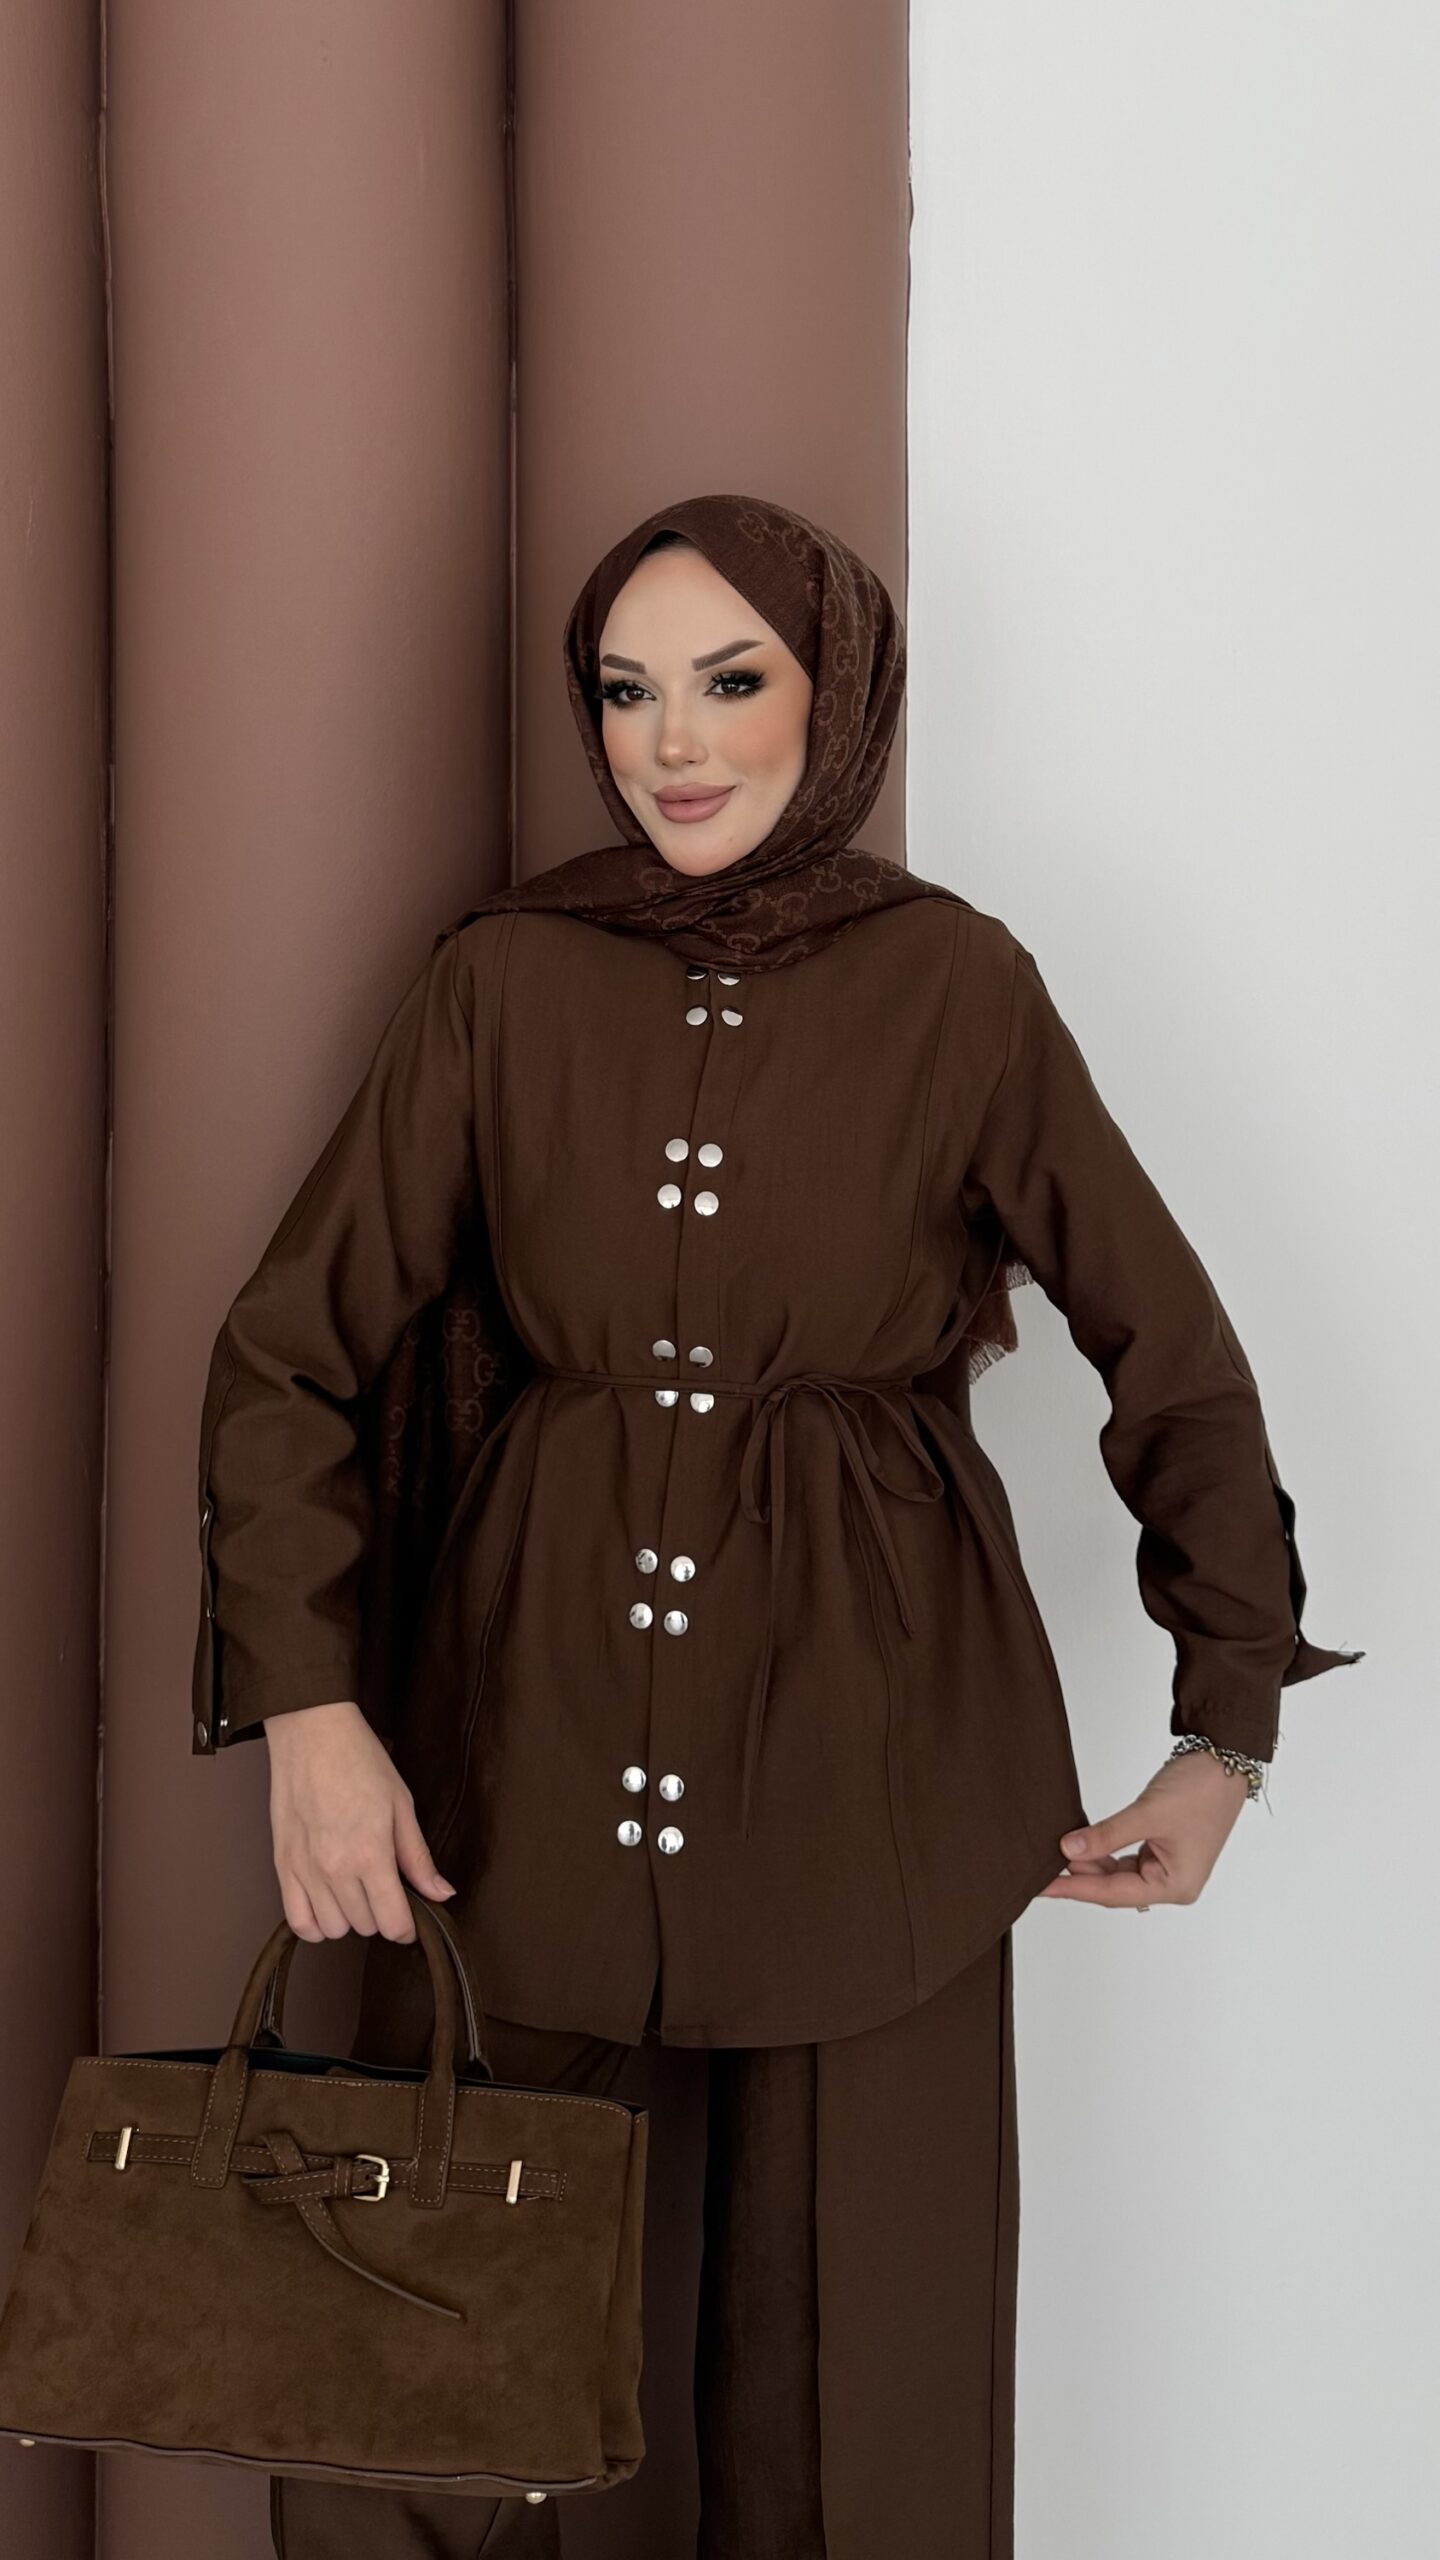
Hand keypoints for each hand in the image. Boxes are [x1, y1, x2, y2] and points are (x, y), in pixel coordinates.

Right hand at [263, 1698, 455, 1943]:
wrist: (312, 1733)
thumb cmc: (358, 1760)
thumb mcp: (401, 1805)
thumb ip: (419, 1858)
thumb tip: (441, 1893)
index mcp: (371, 1854)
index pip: (393, 1923)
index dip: (407, 1927)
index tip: (410, 1918)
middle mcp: (335, 1869)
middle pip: (365, 1927)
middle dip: (381, 1914)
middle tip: (384, 1886)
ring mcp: (305, 1870)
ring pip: (333, 1929)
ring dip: (349, 1918)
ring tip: (356, 1889)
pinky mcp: (282, 1865)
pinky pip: (298, 1921)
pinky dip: (315, 1923)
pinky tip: (328, 1904)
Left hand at [1037, 1747, 1251, 1908]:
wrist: (1225, 1758)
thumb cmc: (1201, 1788)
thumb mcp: (1147, 1813)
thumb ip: (1106, 1835)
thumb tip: (1068, 1850)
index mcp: (1176, 1886)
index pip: (1113, 1893)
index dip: (1075, 1889)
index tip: (1042, 1887)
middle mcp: (1173, 1883)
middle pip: (1115, 1887)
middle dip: (1080, 1876)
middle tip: (1041, 1869)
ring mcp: (1168, 1867)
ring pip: (1118, 1873)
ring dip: (1090, 1863)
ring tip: (1057, 1853)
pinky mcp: (1163, 1850)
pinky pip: (1126, 1858)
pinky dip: (1104, 1851)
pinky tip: (1082, 1845)